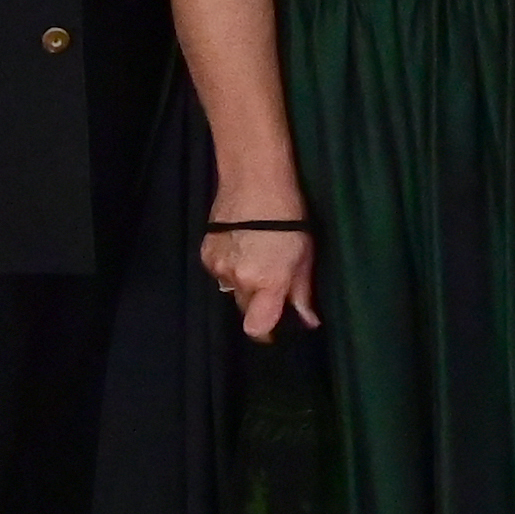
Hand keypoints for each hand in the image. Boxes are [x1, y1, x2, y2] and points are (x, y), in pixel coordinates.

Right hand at [204, 214, 317, 340]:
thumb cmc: (290, 216)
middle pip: (244, 310)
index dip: (265, 332)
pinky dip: (230, 267)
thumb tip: (308, 322)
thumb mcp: (304, 256)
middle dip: (257, 303)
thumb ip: (302, 293)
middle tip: (271, 281)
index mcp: (268, 282)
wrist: (254, 181)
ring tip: (256, 257)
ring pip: (230, 290)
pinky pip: (218, 273)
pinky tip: (241, 247)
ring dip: (243, 283)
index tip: (273, 329)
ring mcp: (218, 267)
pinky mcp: (205, 254)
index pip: (256, 327)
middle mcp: (239, 279)